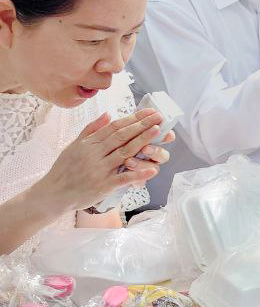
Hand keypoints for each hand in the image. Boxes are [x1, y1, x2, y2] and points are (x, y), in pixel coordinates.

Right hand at [36, 110, 167, 212]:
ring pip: (125, 153)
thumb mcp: (74, 145)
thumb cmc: (64, 169)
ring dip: (143, 141)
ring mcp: (100, 170)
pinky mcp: (103, 185)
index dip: (133, 118)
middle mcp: (95, 154)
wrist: (53, 194)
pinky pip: (123, 178)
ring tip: (158, 131)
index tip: (148, 112)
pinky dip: (138, 174)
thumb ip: (91, 130)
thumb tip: (108, 114)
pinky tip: (152, 169)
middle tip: (159, 116)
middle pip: (122, 136)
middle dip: (142, 125)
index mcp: (89, 143)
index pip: (114, 127)